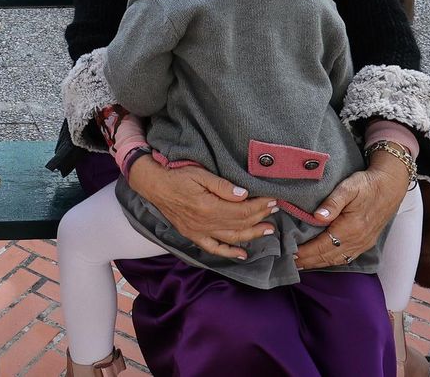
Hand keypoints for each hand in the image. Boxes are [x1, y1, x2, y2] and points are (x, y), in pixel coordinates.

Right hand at [128, 156, 277, 259]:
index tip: (272, 200)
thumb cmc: (177, 176)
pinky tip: (242, 254)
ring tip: (268, 231)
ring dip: (252, 235)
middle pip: (240, 224)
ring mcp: (199, 232)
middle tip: (275, 211)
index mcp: (209, 207)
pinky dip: (229, 252)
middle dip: (260, 217)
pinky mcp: (193, 235)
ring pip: (232, 238)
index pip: (242, 210)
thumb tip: (244, 195)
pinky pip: (214, 248)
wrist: (155, 186)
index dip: (259, 206)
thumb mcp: (200, 174)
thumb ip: (222, 186)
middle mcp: (206, 224)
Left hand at [295, 155, 412, 269]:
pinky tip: (322, 260)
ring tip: (301, 264)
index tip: (289, 255)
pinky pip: (346, 257)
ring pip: (337, 259)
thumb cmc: (367, 184)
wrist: (391, 186)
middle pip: (328, 257)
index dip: (305, 252)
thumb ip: (333, 202)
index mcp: (351, 228)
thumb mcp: (349, 187)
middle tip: (289, 263)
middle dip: (308, 261)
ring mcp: (363, 243)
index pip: (322, 246)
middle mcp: (357, 240)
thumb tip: (318, 216)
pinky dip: (331, 261)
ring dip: (318, 263)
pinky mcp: (366, 242)